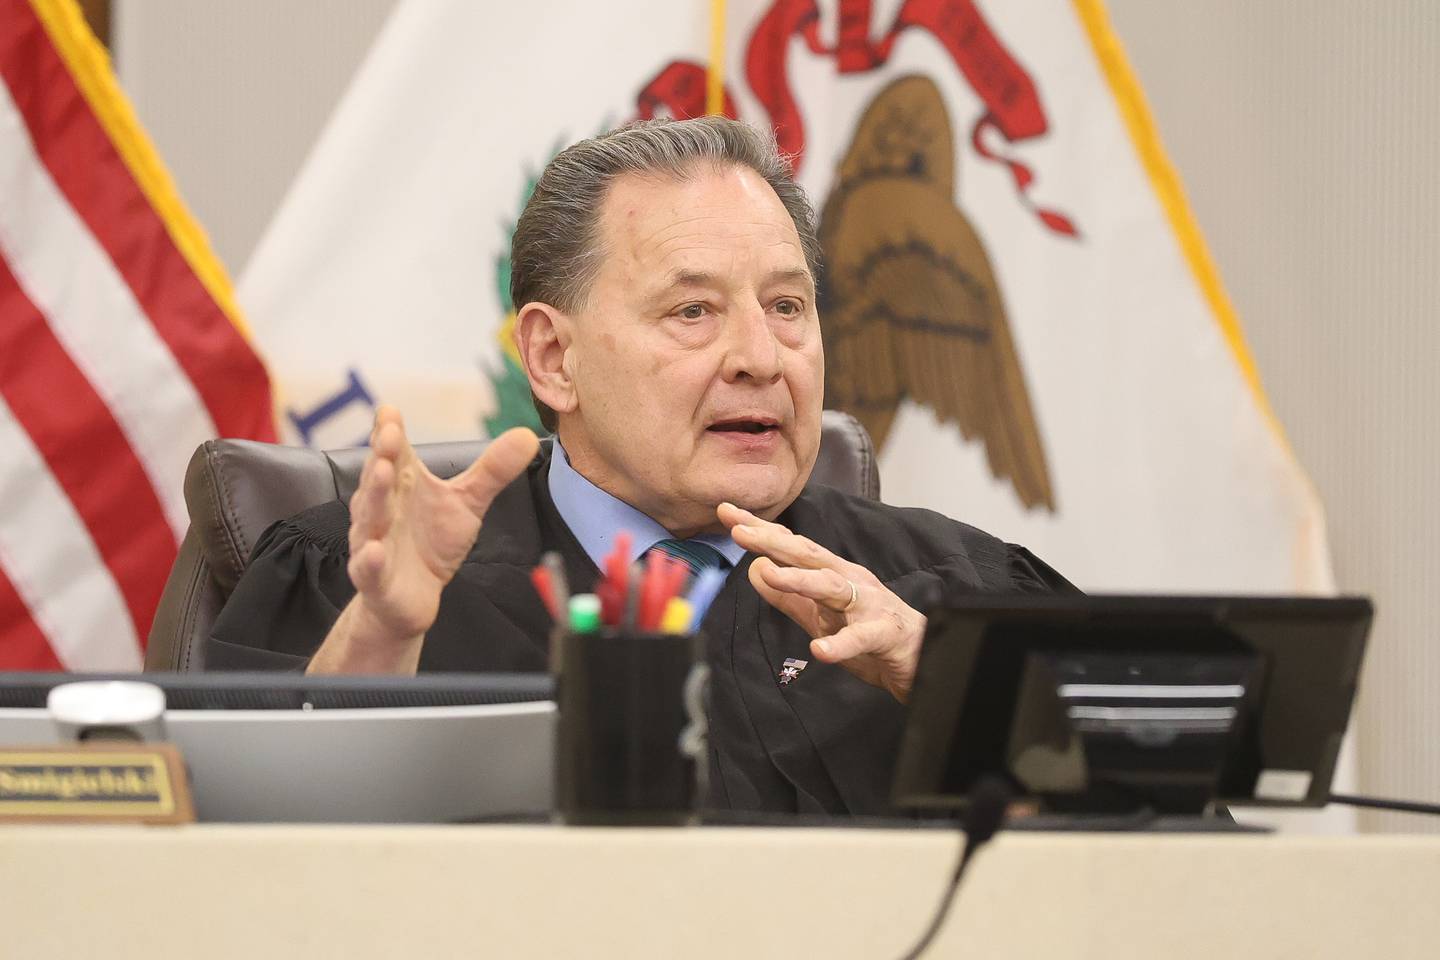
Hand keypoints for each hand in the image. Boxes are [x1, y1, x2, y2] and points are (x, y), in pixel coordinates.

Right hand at [346, 406, 538, 641]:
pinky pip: (368, 567)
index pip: (393, 452)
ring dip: (374, 494)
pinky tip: (375, 550)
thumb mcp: (467, 503)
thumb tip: (526, 434)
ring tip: (382, 471)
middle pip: (379, 478)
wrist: (412, 598)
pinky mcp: (375, 578)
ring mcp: (374, 541)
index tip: (390, 411)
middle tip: (389, 434)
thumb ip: (492, 470)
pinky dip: (370, 559)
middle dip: (382, 455)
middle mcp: (383, 507)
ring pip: (370, 516)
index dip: (390, 431)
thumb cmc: (433, 542)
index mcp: (402, 484)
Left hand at [717, 502, 926, 702]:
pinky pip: (861, 638)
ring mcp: (868, 605)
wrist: (922, 656)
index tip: (726, 514)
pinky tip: (819, 649)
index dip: (760, 531)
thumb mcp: (821, 616)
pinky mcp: (885, 633)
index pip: (791, 546)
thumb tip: (754, 570)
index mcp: (833, 574)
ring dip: (801, 580)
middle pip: (808, 556)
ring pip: (832, 588)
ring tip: (771, 575)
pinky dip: (841, 644)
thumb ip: (788, 597)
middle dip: (773, 541)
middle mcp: (850, 581)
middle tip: (739, 531)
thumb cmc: (871, 632)